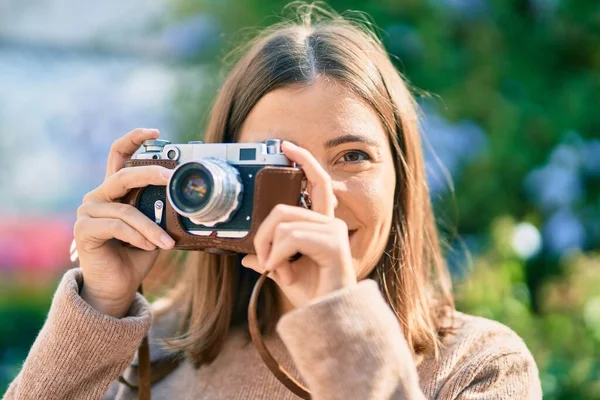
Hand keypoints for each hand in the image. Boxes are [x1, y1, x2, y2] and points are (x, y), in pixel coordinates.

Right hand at [74, 128, 175, 317]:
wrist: (118, 285)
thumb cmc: (137, 254)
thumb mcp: (155, 227)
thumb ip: (161, 209)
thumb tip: (186, 197)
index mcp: (116, 191)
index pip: (119, 156)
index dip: (134, 139)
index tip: (155, 131)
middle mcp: (99, 196)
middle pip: (124, 174)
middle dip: (151, 173)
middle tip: (172, 177)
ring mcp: (88, 211)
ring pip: (126, 210)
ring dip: (151, 227)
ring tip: (166, 242)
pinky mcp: (84, 229)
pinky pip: (118, 226)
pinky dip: (139, 236)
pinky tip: (150, 247)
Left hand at [241, 141, 356, 308]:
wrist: (325, 317)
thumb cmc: (311, 294)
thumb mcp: (283, 272)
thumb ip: (270, 258)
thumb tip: (247, 257)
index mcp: (321, 224)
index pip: (317, 182)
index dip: (304, 161)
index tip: (286, 146)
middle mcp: (331, 222)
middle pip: (282, 209)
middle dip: (263, 234)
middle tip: (264, 258)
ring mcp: (333, 232)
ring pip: (283, 224)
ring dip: (270, 250)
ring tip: (276, 269)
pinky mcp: (333, 244)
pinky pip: (291, 238)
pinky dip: (278, 256)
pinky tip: (281, 271)